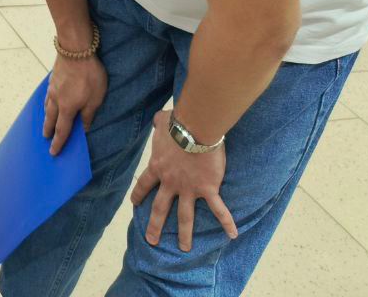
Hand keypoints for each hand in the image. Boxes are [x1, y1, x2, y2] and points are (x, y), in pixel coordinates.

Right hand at [43, 54, 106, 155]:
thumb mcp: (95, 98)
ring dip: (46, 117)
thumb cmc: (89, 75)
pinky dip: (46, 103)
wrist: (75, 49)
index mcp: (67, 108)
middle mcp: (56, 100)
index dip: (58, 142)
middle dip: (48, 130)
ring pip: (47, 107)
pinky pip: (47, 96)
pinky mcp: (53, 78)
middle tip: (45, 138)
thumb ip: (88, 114)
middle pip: (50, 119)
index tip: (53, 152)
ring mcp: (52, 88)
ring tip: (46, 122)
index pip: (61, 130)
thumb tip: (83, 128)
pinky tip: (48, 100)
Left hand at [131, 110, 238, 251]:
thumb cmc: (178, 123)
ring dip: (185, 234)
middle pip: (160, 208)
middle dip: (155, 226)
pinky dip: (226, 222)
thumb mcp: (162, 121)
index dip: (139, 195)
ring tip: (184, 248)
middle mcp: (171, 182)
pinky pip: (218, 209)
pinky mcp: (208, 189)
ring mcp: (189, 189)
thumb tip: (158, 119)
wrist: (195, 129)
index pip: (144, 184)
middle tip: (151, 240)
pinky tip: (232, 235)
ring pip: (185, 216)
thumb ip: (158, 123)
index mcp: (158, 167)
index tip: (135, 205)